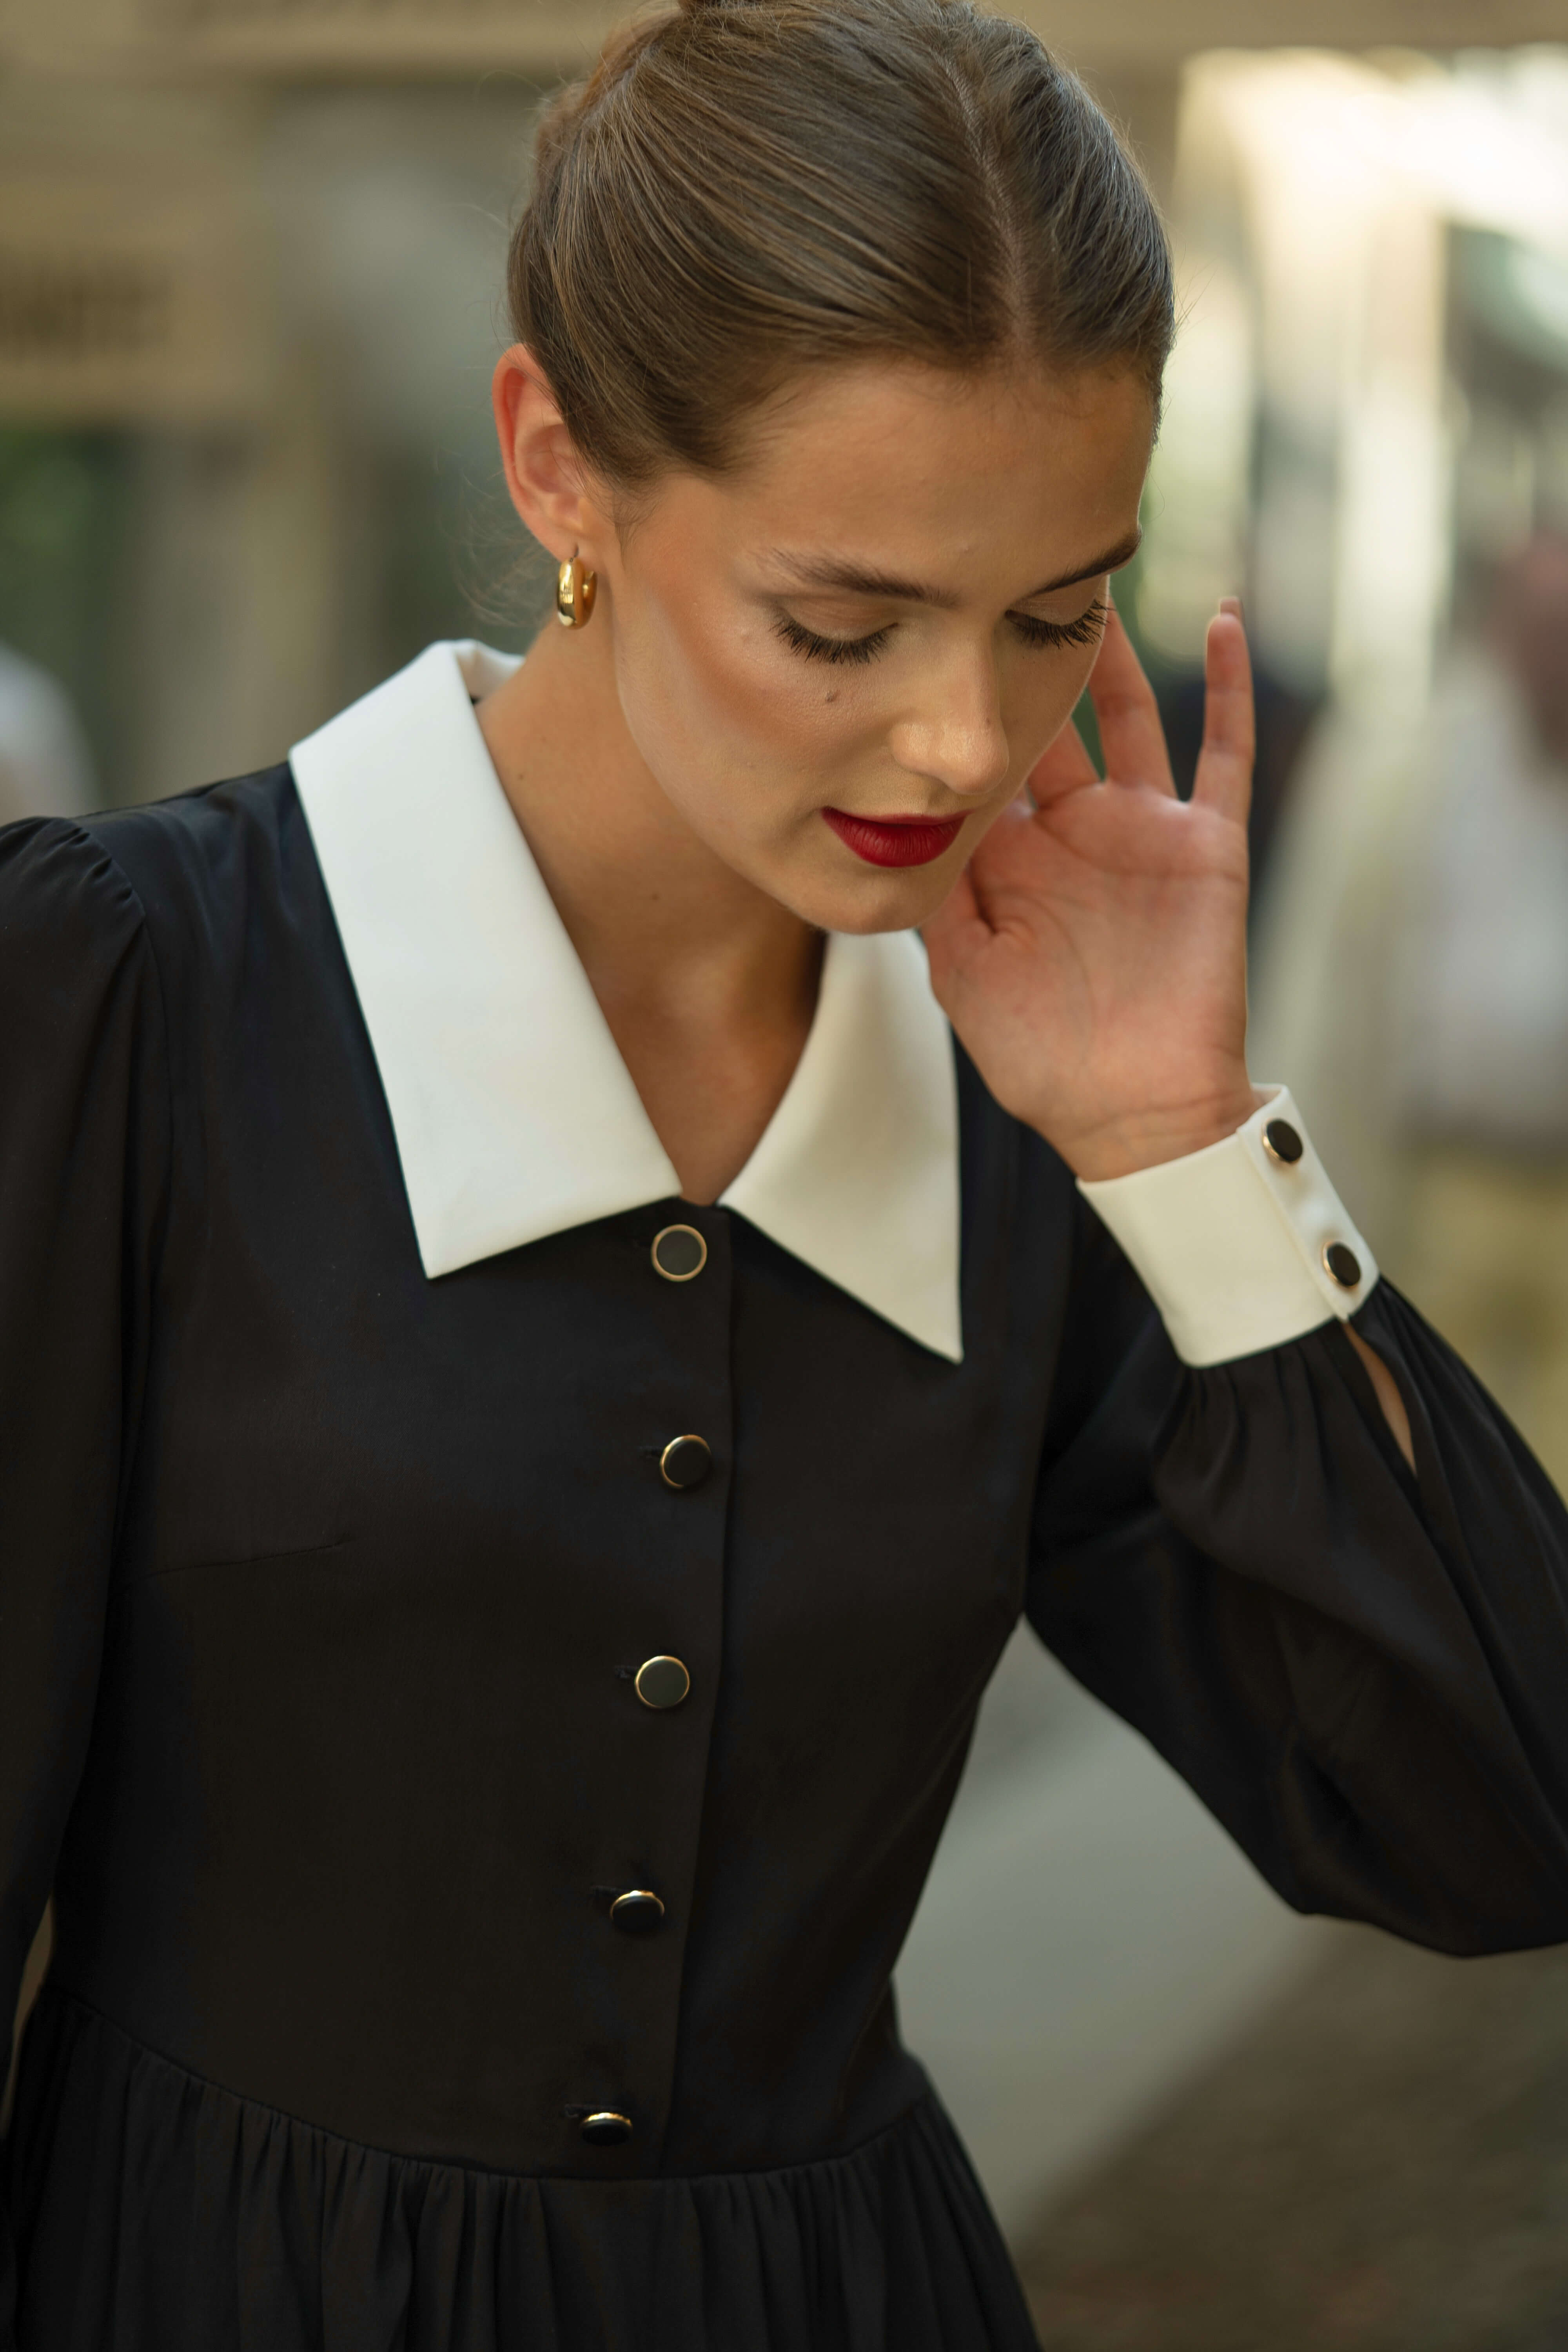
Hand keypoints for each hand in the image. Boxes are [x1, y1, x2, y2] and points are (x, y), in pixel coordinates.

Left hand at [923, 599, 1257, 1180]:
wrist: (1135, 1111)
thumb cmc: (1044, 1061)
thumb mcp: (964, 979)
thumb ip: (932, 902)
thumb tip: (885, 824)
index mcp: (1011, 863)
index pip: (978, 768)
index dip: (955, 712)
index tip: (924, 634)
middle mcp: (1073, 834)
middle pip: (1048, 725)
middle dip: (1025, 659)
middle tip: (998, 570)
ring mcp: (1142, 832)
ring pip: (1127, 718)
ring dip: (1112, 654)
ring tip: (1092, 575)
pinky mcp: (1205, 843)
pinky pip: (1220, 751)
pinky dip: (1225, 687)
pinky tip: (1222, 618)